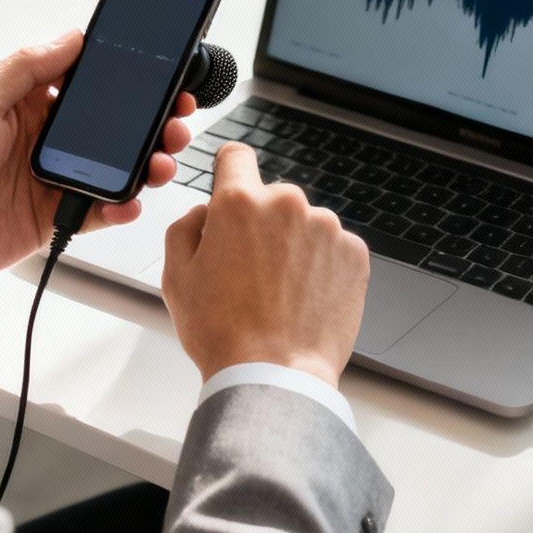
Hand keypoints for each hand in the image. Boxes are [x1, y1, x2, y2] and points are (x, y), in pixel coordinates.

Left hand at [0, 30, 194, 301]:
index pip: (88, 78)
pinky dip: (122, 205)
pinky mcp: (55, 215)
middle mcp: (45, 135)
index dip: (125, 73)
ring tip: (161, 158)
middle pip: (114, 122)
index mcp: (27, 99)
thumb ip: (27, 65)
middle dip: (151, 117)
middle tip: (176, 115)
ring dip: (146, 160)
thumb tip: (71, 36)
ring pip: (117, 165)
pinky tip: (130, 200)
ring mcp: (53, 176)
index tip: (159, 68)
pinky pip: (102, 209)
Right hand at [161, 143, 370, 386]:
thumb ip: (185, 227)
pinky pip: (332, 248)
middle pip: (271, 200)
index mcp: (239, 203)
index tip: (232, 186)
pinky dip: (321, 267)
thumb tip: (204, 213)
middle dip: (260, 226)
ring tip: (278, 294)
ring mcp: (327, 228)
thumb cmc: (224, 334)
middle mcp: (287, 204)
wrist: (275, 376)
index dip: (229, 172)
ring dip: (293, 247)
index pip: (236, 156)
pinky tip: (303, 299)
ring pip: (304, 225)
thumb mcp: (177, 276)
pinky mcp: (355, 254)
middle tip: (248, 272)